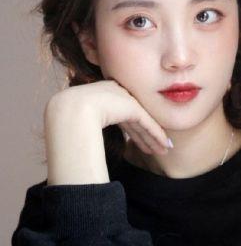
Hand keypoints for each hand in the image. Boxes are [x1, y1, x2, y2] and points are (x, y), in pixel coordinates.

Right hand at [45, 80, 170, 184]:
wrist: (71, 111)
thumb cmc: (69, 121)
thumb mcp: (83, 122)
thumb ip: (92, 124)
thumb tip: (89, 137)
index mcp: (103, 96)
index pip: (123, 116)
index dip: (135, 131)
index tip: (143, 144)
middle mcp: (116, 95)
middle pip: (135, 119)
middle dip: (146, 136)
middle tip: (158, 148)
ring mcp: (124, 99)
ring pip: (143, 123)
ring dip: (153, 139)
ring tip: (163, 150)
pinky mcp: (131, 107)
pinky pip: (147, 123)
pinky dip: (156, 135)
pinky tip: (165, 145)